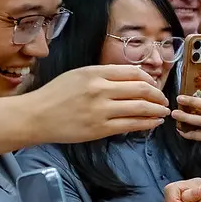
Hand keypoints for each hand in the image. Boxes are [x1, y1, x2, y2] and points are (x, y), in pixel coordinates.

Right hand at [24, 65, 169, 144]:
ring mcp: (101, 110)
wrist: (36, 116)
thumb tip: (132, 80)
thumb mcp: (79, 74)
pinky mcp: (100, 129)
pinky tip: (153, 123)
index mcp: (95, 72)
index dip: (149, 79)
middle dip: (158, 95)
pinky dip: (147, 123)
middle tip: (164, 100)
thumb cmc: (56, 94)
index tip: (154, 85)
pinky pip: (130, 125)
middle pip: (141, 89)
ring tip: (163, 112)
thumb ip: (104, 75)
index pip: (133, 72)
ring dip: (157, 110)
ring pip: (140, 108)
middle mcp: (100, 89)